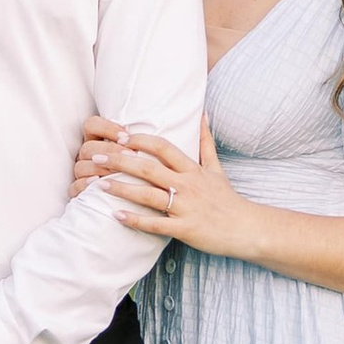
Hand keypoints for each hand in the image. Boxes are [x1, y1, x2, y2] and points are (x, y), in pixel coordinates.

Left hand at [93, 118, 246, 254]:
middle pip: (149, 168)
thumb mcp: (216, 168)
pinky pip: (156, 224)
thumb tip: (202, 113)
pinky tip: (116, 215)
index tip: (119, 136)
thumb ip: (205, 142)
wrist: (247, 228)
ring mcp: (186, 207)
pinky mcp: (186, 229)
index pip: (163, 147)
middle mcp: (188, 185)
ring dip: (122, 189)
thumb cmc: (227, 199)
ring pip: (149, 195)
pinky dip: (135, 220)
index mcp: (192, 169)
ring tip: (98, 185)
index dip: (140, 140)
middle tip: (96, 157)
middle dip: (120, 161)